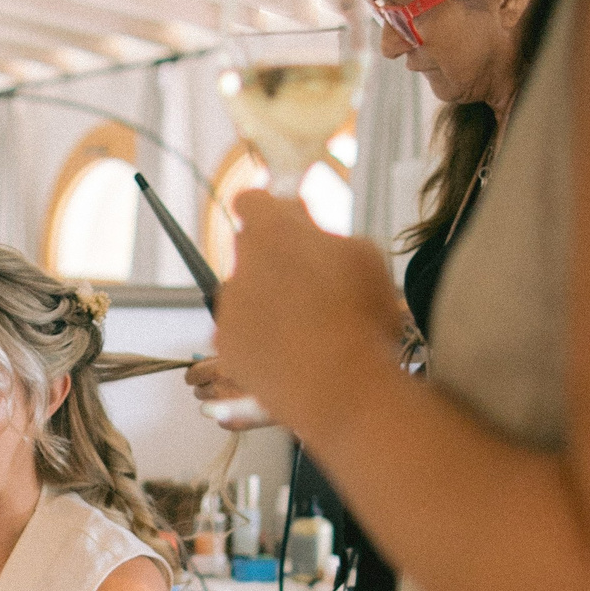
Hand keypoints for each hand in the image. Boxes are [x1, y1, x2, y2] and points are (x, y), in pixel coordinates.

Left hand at [185, 358, 277, 429]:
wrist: (301, 389)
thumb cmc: (279, 367)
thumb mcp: (249, 350)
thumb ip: (225, 355)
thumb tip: (206, 359)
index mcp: (222, 369)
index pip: (193, 374)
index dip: (197, 372)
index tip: (199, 372)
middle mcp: (222, 389)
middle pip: (199, 391)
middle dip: (206, 385)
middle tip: (220, 381)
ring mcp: (230, 409)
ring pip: (206, 406)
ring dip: (215, 399)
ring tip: (233, 392)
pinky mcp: (237, 424)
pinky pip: (221, 422)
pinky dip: (226, 416)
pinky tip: (241, 407)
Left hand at [213, 191, 411, 442]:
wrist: (341, 389)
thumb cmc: (361, 319)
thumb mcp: (362, 256)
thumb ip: (324, 232)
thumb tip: (304, 226)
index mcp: (272, 232)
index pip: (252, 201)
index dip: (273, 212)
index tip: (291, 224)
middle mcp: (240, 265)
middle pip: (252, 253)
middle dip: (276, 263)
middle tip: (315, 285)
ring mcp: (229, 310)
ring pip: (247, 296)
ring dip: (271, 305)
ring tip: (313, 330)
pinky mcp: (227, 348)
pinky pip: (243, 335)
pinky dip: (263, 341)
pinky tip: (297, 353)